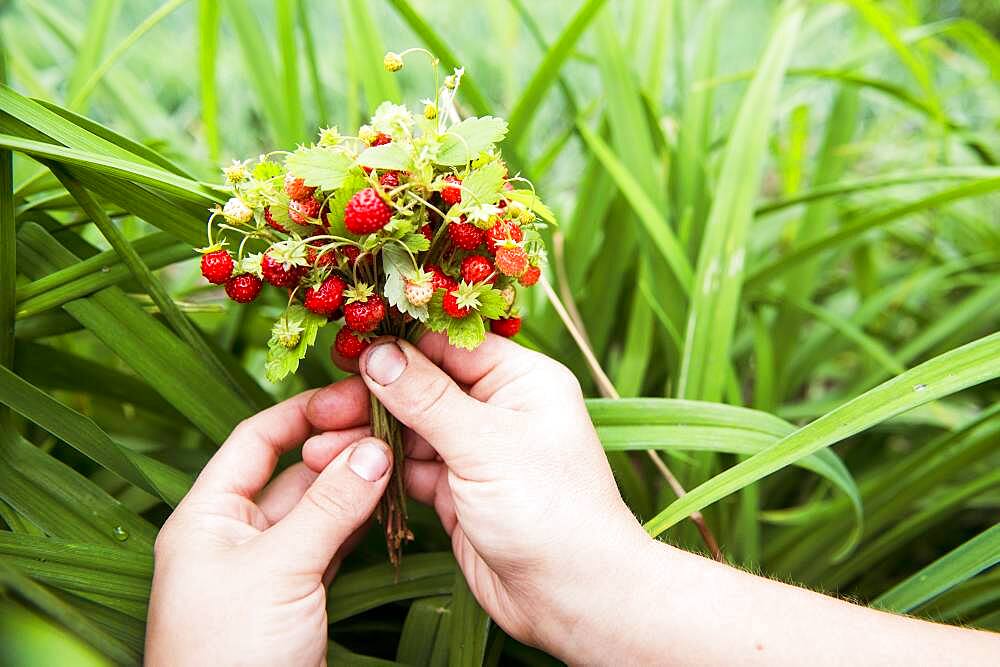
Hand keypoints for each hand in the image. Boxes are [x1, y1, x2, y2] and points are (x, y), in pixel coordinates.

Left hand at [146, 392, 393, 666]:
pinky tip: (387, 506)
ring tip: (400, 461)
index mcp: (207, 516)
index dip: (303, 413)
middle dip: (339, 449)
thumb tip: (374, 450)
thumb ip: (329, 508)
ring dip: (354, 486)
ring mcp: (267, 568)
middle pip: (292, 472)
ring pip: (317, 509)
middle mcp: (234, 535)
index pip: (256, 440)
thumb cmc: (229, 655)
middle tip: (392, 431)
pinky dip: (357, 524)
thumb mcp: (280, 571)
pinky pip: (329, 544)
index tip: (355, 396)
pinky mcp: (296, 597)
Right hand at [306, 333, 650, 659]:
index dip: (397, 345)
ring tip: (318, 443)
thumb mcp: (485, 444)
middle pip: (423, 386)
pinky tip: (341, 468)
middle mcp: (499, 408)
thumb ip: (427, 398)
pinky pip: (410, 468)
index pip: (450, 345)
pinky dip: (378, 469)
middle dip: (372, 396)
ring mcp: (477, 451)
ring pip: (411, 430)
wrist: (573, 597)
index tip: (345, 348)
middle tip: (321, 406)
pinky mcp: (458, 491)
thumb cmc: (549, 510)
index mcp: (521, 380)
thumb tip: (378, 353)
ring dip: (366, 435)